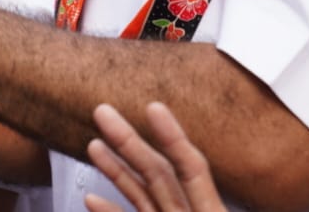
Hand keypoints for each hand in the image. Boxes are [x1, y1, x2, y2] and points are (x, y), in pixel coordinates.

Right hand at [83, 103, 229, 211]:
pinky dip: (110, 211)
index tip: (154, 108)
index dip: (172, 136)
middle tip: (104, 112)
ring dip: (115, 169)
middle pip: (157, 171)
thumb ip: (215, 208)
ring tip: (95, 145)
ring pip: (141, 193)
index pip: (191, 166)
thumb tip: (201, 167)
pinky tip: (93, 198)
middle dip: (129, 140)